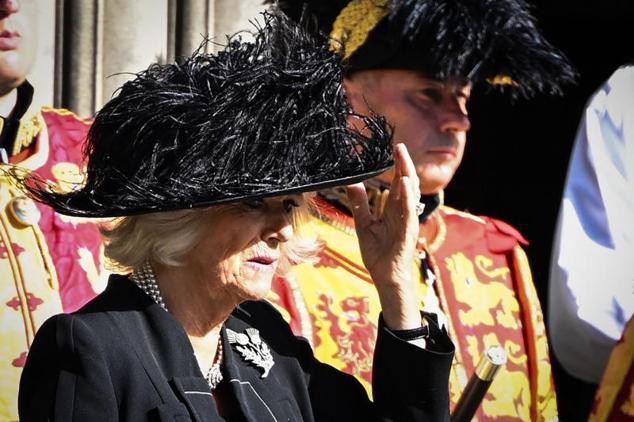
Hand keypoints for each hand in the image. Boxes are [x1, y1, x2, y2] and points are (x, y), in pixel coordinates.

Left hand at [346, 143, 421, 329]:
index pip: (398, 183)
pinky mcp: (407, 233)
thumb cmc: (379, 254)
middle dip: (404, 164)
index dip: (397, 166)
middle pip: (407, 184)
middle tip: (398, 145)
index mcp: (394, 210)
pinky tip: (404, 184)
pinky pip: (408, 213)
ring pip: (410, 195)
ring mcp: (407, 222)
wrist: (385, 278)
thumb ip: (360, 205)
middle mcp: (403, 213)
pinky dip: (407, 198)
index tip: (393, 148)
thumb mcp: (364, 225)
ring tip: (402, 157)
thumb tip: (352, 184)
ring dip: (407, 175)